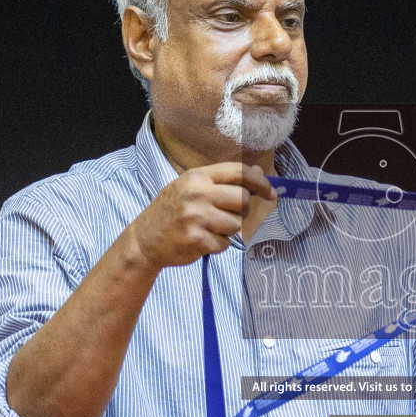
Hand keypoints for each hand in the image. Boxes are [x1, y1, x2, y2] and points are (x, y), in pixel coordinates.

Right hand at [121, 162, 276, 269]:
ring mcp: (196, 218)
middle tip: (230, 215)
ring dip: (229, 230)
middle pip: (243, 200)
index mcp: (197, 177)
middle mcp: (197, 194)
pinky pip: (225, 244)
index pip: (239, 172)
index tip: (270, 192)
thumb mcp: (192, 188)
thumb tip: (259, 173)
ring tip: (209, 228)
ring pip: (237, 224)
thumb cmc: (171, 211)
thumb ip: (223, 180)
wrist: (144, 240)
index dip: (260, 181)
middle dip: (243, 211)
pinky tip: (202, 240)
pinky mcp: (197, 240)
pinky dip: (218, 244)